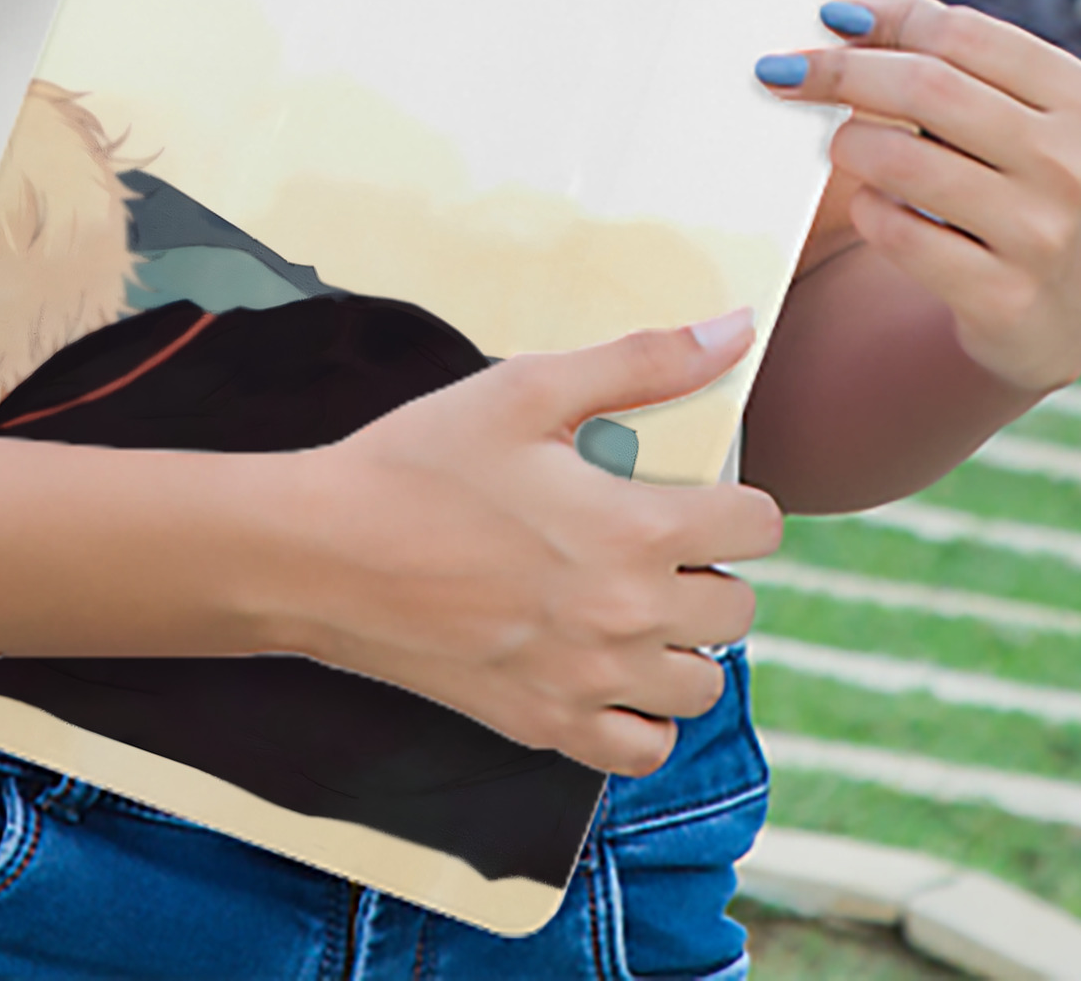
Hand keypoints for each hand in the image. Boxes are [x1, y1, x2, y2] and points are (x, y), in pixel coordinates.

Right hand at [279, 313, 780, 776]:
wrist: (322, 552)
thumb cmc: (418, 462)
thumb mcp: (525, 388)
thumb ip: (641, 361)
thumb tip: (736, 330)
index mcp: (634, 530)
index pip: (758, 527)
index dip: (733, 500)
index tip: (693, 491)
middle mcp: (626, 618)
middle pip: (738, 608)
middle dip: (707, 567)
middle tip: (649, 539)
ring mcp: (587, 683)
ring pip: (702, 683)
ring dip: (682, 641)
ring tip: (630, 601)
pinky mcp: (544, 726)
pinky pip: (644, 750)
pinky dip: (642, 716)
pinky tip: (606, 668)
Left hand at [762, 0, 1080, 392]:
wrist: (1055, 303)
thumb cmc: (997, 173)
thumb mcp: (983, 100)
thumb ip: (908, 29)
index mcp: (1068, 93)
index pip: (956, 30)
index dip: (875, 13)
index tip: (811, 9)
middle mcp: (1067, 157)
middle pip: (926, 86)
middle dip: (838, 72)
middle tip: (776, 71)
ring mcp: (1041, 230)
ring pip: (901, 160)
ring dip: (849, 145)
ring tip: (844, 146)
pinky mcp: (1004, 294)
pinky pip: (895, 233)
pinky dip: (868, 211)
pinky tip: (877, 208)